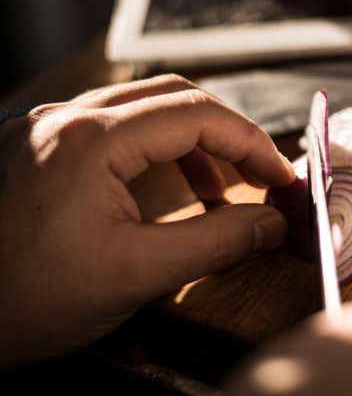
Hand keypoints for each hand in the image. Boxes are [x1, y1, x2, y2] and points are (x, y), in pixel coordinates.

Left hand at [0, 74, 294, 369]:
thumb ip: (215, 243)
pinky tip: (165, 188)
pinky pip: (113, 128)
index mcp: (89, 141)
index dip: (251, 143)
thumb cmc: (18, 300)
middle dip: (227, 133)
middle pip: (174, 97)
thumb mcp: (132, 275)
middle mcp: (64, 120)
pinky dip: (156, 150)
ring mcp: (45, 130)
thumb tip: (272, 224)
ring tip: (218, 190)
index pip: (197, 115)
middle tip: (260, 172)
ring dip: (192, 140)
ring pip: (144, 108)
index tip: (281, 177)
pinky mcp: (36, 149)